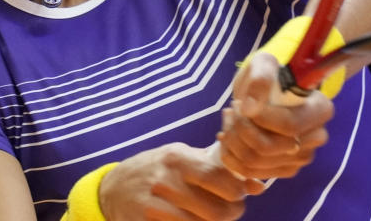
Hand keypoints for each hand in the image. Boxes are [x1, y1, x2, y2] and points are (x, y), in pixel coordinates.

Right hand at [99, 143, 264, 220]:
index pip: (220, 177)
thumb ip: (215, 165)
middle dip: (232, 212)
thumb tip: (257, 185)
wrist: (112, 189)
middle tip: (233, 209)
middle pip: (217, 210)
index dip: (238, 189)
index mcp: (176, 158)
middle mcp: (165, 181)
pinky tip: (194, 220)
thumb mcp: (179, 156)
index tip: (241, 191)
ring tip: (215, 215)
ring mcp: (154, 206)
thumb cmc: (155, 169)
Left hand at [217, 52, 333, 179]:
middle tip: (231, 109)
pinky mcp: (285, 170)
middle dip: (241, 129)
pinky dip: (231, 156)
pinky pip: (251, 172)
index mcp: (320, 109)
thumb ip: (260, 78)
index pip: (289, 125)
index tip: (240, 103)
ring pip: (257, 162)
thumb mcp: (263, 63)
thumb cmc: (268, 75)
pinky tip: (228, 135)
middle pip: (270, 148)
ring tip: (228, 119)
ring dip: (233, 141)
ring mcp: (302, 157)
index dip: (259, 118)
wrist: (266, 92)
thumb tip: (250, 108)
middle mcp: (317, 137)